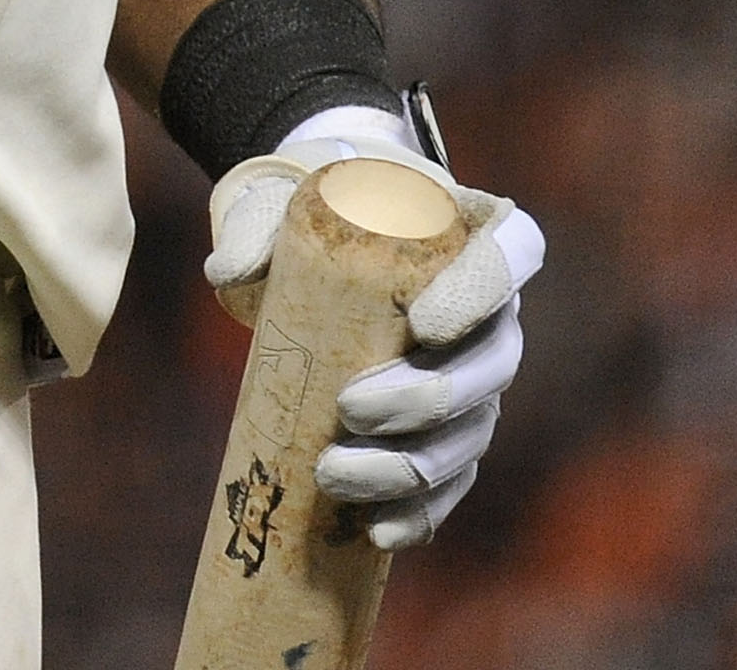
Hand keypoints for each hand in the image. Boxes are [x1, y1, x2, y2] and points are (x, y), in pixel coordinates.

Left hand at [205, 103, 544, 550]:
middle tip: (348, 408)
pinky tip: (377, 528)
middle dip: (425, 399)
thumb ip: (253, 230)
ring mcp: (479, 384)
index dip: (481, 292)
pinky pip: (450, 485)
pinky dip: (417, 512)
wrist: (325, 264)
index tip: (420, 324)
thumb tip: (225, 273)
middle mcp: (495, 315)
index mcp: (476, 235)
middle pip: (491, 365)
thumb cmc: (318, 225)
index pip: (511, 253)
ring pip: (468, 437)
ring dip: (407, 467)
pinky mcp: (452, 439)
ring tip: (332, 474)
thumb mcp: (283, 209)